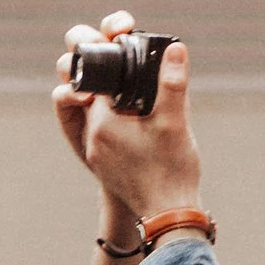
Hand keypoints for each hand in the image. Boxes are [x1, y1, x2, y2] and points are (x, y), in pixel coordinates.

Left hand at [53, 14, 204, 229]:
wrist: (168, 216)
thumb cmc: (171, 170)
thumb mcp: (175, 122)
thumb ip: (172, 82)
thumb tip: (174, 49)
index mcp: (102, 122)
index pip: (96, 77)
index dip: (111, 57)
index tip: (127, 49)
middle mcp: (92, 137)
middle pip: (89, 91)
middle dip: (106, 76)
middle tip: (129, 67)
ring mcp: (96, 153)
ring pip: (95, 112)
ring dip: (111, 98)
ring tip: (136, 95)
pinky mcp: (104, 165)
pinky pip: (102, 132)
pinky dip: (115, 118)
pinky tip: (137, 119)